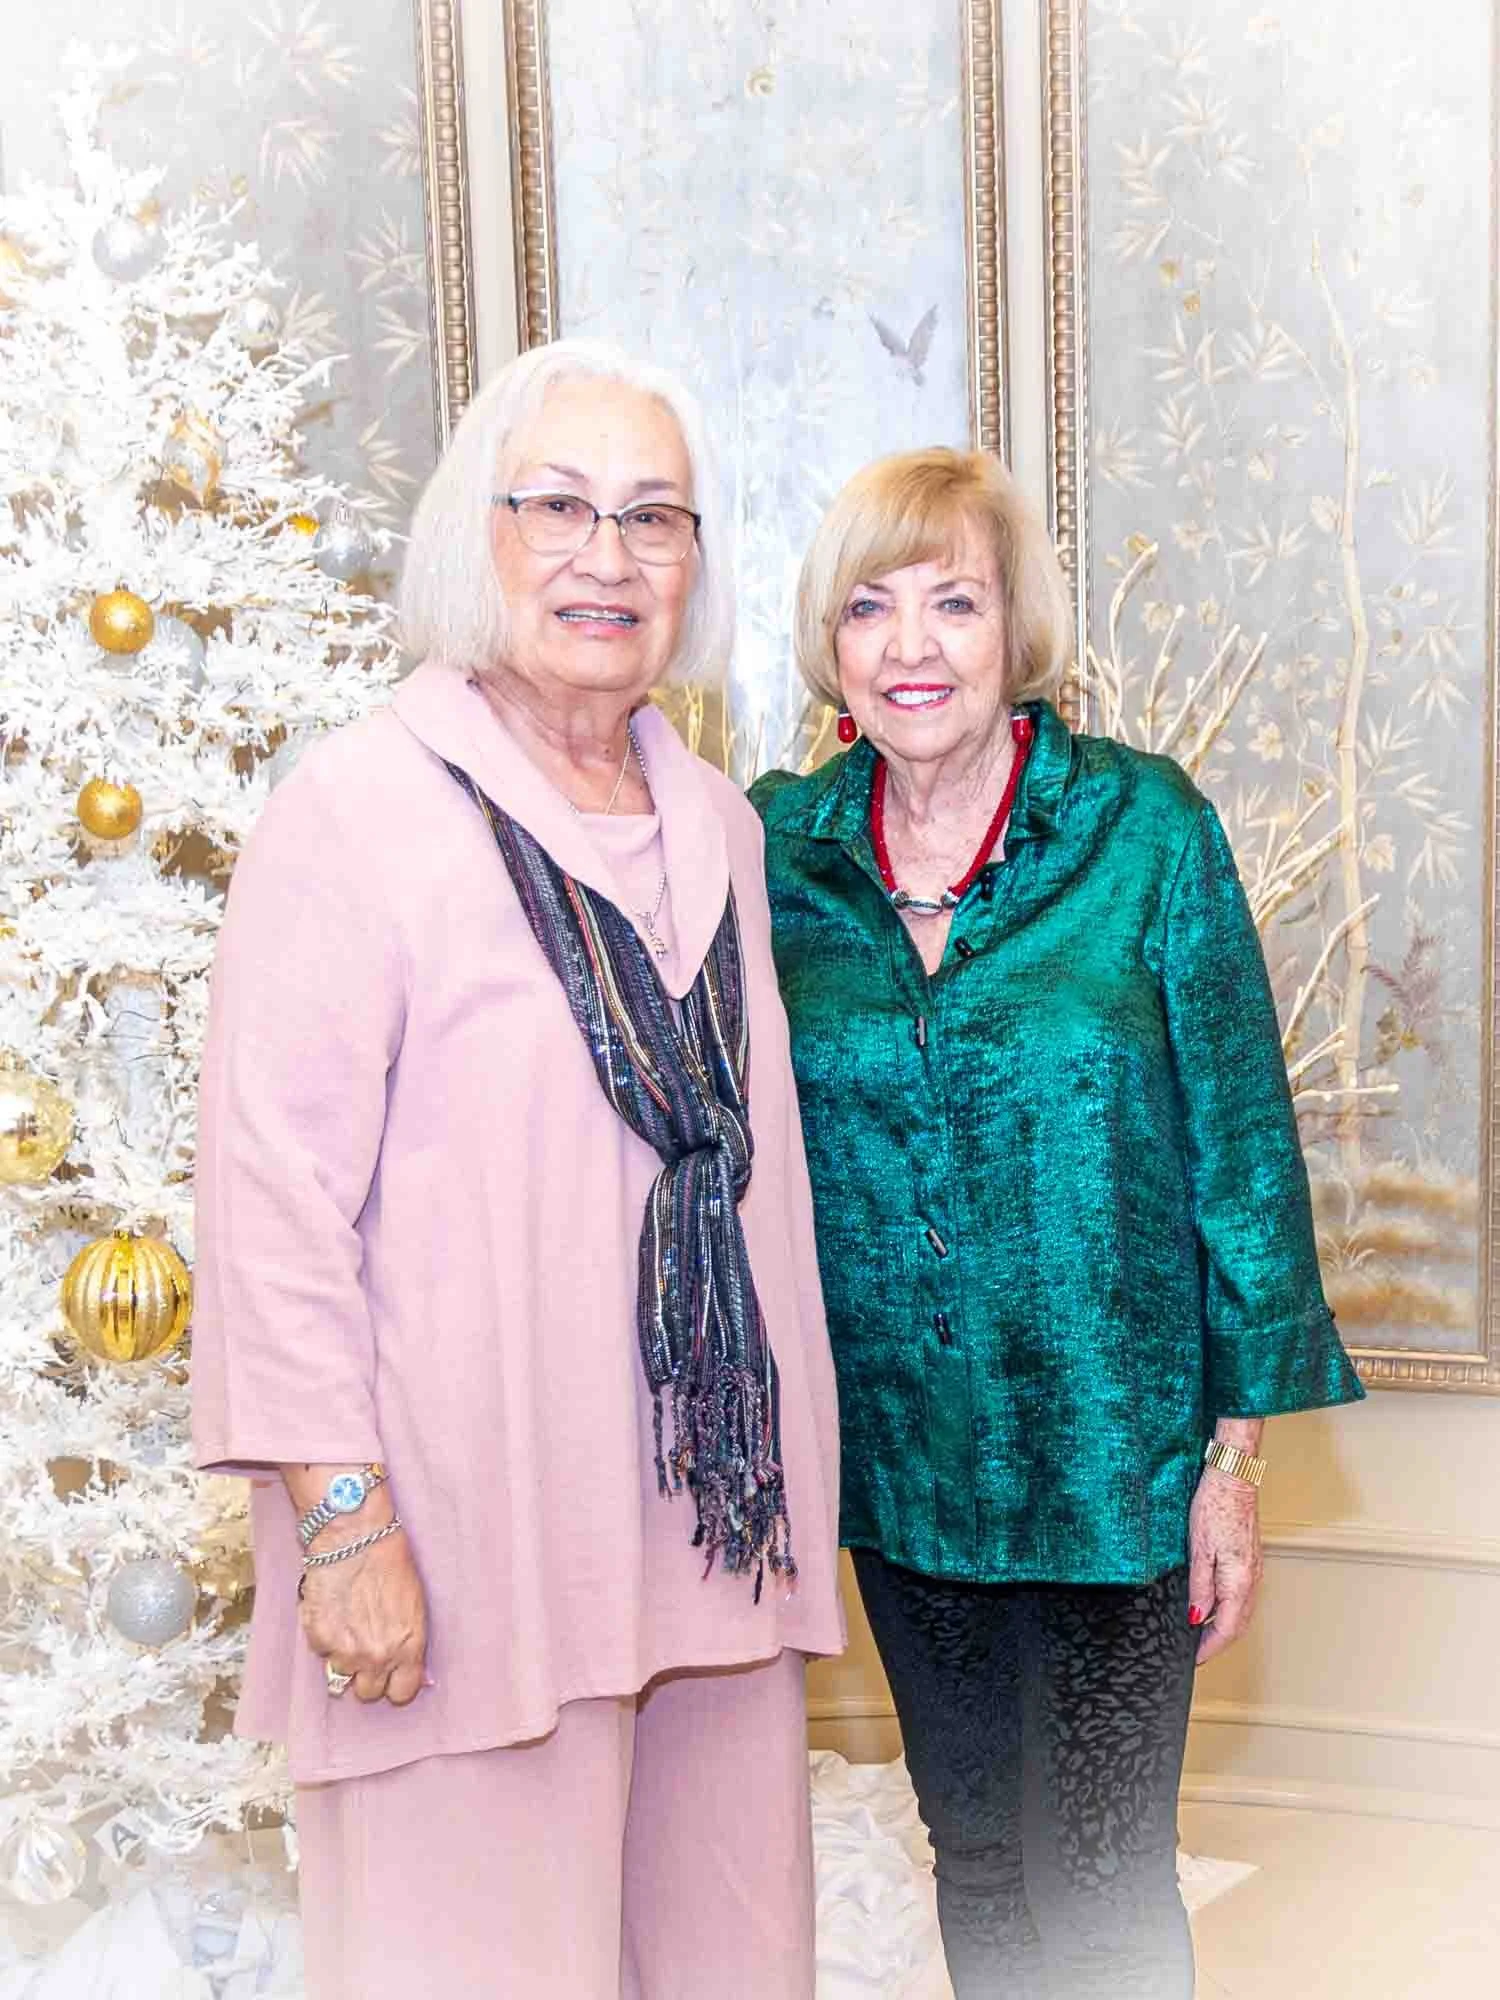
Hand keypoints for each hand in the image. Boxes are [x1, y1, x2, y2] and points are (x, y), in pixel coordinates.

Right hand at [299, 1528, 427, 1705]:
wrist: (355, 1537)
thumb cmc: (389, 1560)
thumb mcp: (414, 1604)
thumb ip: (408, 1641)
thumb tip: (406, 1666)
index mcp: (408, 1647)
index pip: (402, 1692)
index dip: (395, 1683)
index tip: (390, 1673)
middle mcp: (377, 1656)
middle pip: (368, 1692)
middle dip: (366, 1674)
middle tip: (364, 1649)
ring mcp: (346, 1652)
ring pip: (341, 1674)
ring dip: (343, 1655)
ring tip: (347, 1623)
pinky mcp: (319, 1639)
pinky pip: (321, 1652)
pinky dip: (324, 1636)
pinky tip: (333, 1610)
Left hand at [1187, 1467, 1262, 1666]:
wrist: (1233, 1479)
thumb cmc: (1214, 1507)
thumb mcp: (1198, 1550)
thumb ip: (1198, 1587)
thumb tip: (1196, 1618)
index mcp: (1239, 1582)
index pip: (1227, 1629)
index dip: (1210, 1647)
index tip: (1194, 1658)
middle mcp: (1251, 1580)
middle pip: (1238, 1625)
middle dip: (1217, 1642)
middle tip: (1196, 1652)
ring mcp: (1254, 1571)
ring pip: (1241, 1612)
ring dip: (1224, 1627)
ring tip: (1201, 1635)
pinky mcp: (1249, 1561)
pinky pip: (1242, 1596)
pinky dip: (1229, 1610)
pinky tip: (1214, 1607)